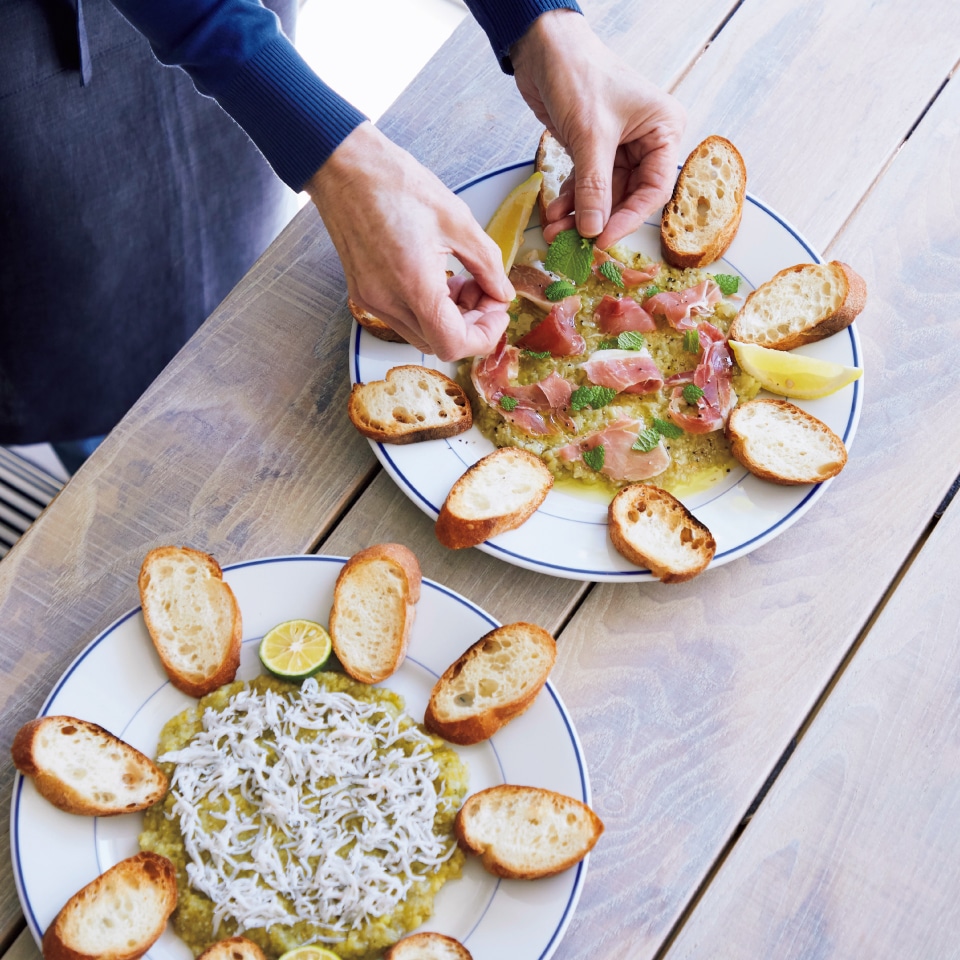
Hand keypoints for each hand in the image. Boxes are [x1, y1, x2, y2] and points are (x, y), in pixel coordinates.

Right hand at [305, 123, 513, 360]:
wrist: (344, 167)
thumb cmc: (396, 184)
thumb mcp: (457, 219)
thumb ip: (487, 263)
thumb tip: (502, 293)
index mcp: (413, 284)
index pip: (452, 344)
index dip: (483, 337)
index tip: (497, 312)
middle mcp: (387, 301)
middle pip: (438, 345)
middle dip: (470, 325)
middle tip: (485, 292)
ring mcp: (372, 300)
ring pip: (421, 334)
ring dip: (449, 319)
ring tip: (462, 280)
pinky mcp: (364, 294)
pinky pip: (404, 318)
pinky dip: (428, 309)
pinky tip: (439, 278)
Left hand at [510, 10, 685, 249]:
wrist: (544, 46)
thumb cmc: (579, 74)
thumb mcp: (590, 136)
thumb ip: (594, 186)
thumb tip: (594, 229)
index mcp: (663, 130)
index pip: (653, 189)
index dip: (628, 218)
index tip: (602, 239)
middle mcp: (646, 140)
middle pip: (627, 196)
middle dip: (597, 219)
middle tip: (573, 242)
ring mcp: (619, 146)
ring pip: (604, 195)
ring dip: (579, 215)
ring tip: (554, 231)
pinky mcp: (594, 148)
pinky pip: (587, 185)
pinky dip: (571, 200)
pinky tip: (554, 213)